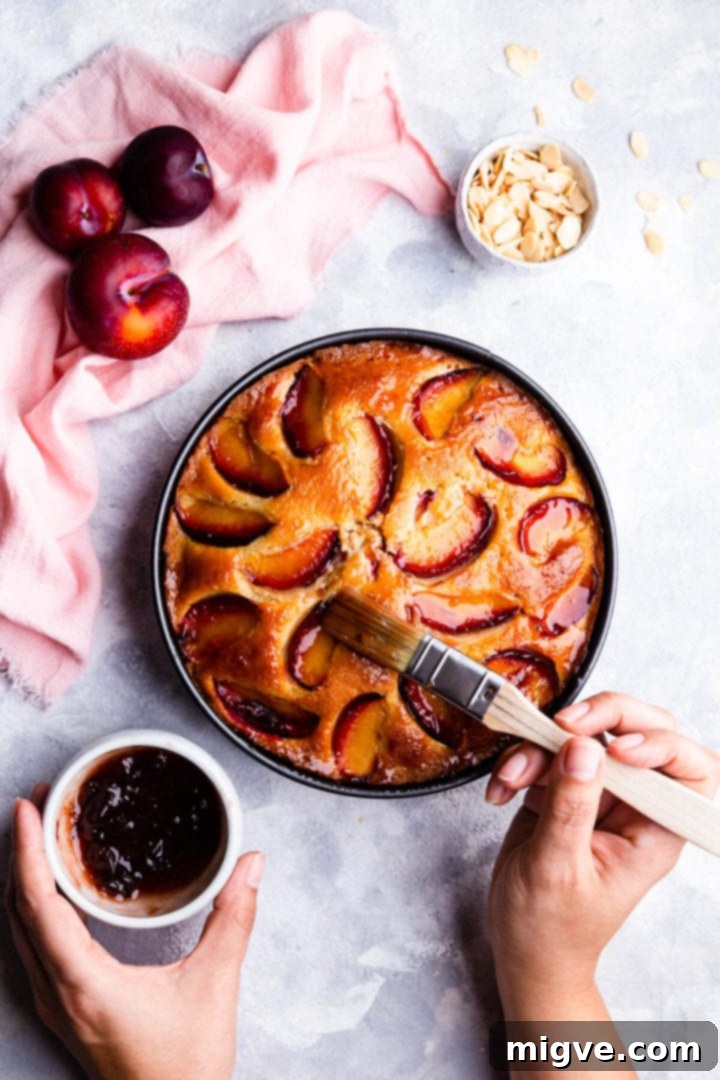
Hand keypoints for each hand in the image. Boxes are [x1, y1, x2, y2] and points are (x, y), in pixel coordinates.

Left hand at [6, 782, 264, 1079]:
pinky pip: (33, 950)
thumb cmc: (185, 1070)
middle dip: (24, 853)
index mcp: (84, 984)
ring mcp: (57, 1008)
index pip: (39, 905)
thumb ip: (233, 918)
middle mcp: (58, 996)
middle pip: (20, 912)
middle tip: (39, 804)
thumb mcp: (214, 985)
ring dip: (26, 880)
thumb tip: (250, 863)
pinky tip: (54, 895)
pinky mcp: (67, 1014)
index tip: (30, 807)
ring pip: (21, 932)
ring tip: (42, 838)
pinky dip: (35, 909)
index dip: (30, 852)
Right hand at [485, 692, 719, 1018]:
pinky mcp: (565, 788)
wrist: (524, 950)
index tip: (618, 747)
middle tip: (564, 723)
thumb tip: (585, 748)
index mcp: (655, 831)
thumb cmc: (551, 929)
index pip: (688, 770)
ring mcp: (600, 793)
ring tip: (513, 778)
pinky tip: (503, 790)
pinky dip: (521, 762)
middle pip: (640, 732)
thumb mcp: (557, 869)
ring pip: (585, 735)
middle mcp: (634, 806)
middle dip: (601, 718)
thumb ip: (571, 806)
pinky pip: (548, 751)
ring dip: (541, 747)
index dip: (661, 746)